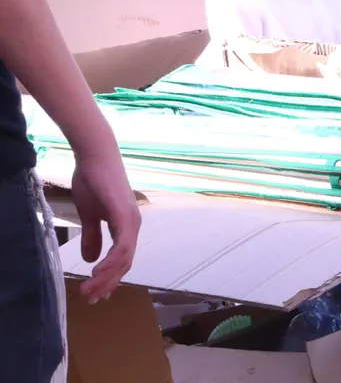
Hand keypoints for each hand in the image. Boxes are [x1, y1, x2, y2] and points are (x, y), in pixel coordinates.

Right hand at [71, 146, 139, 303]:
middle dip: (108, 284)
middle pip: (125, 263)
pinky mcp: (124, 215)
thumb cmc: (93, 181)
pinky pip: (121, 245)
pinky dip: (111, 262)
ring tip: (89, 291)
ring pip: (124, 258)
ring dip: (106, 278)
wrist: (95, 157)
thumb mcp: (90, 215)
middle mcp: (133, 225)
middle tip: (91, 299)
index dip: (111, 278)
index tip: (97, 294)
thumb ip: (92, 236)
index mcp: (126, 226)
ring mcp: (131, 220)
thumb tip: (91, 259)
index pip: (122, 259)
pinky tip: (97, 272)